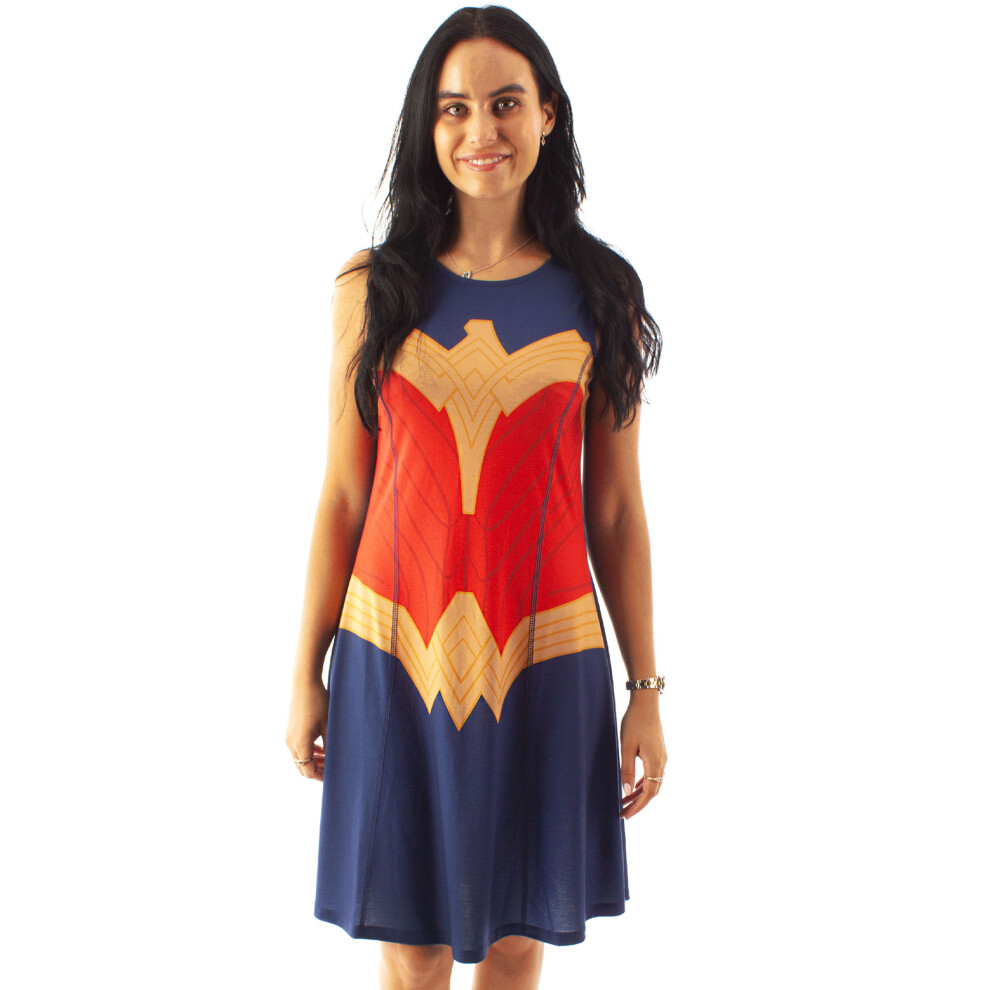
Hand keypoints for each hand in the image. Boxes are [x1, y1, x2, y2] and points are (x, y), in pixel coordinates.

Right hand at [286, 676, 328, 780]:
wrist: (304, 683)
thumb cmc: (319, 702)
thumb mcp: (329, 726)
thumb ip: (331, 746)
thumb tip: (337, 762)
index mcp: (300, 744)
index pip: (308, 771)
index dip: (321, 776)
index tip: (335, 776)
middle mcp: (290, 743)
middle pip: (302, 767)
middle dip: (317, 771)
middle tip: (333, 770)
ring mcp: (288, 737)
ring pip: (299, 759)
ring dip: (313, 762)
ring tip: (329, 760)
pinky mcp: (290, 730)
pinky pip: (298, 749)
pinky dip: (309, 752)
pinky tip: (322, 748)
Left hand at [618, 691, 666, 818]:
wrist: (646, 702)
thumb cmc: (634, 722)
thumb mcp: (626, 746)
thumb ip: (626, 769)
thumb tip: (626, 792)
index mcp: (655, 763)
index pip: (648, 793)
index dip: (637, 806)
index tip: (626, 815)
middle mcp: (662, 762)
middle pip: (652, 791)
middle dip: (638, 803)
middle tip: (622, 812)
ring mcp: (662, 757)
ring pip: (653, 782)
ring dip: (640, 794)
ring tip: (625, 802)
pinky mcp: (659, 752)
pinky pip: (653, 774)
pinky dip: (644, 783)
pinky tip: (634, 786)